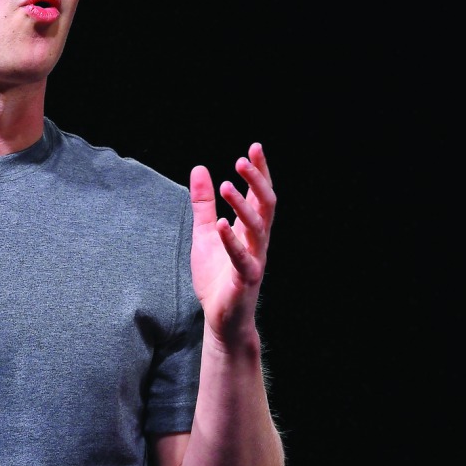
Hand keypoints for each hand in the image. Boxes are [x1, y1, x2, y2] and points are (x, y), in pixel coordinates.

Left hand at [189, 142, 275, 343]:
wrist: (221, 318)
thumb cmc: (217, 276)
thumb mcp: (205, 232)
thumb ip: (203, 203)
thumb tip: (199, 169)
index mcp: (250, 228)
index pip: (260, 194)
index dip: (260, 171)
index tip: (255, 147)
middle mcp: (258, 240)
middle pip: (267, 205)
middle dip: (258, 181)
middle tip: (243, 160)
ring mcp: (254, 259)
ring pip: (258, 228)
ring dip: (243, 205)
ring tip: (226, 184)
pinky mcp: (245, 279)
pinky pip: (243, 258)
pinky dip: (232, 240)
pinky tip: (221, 224)